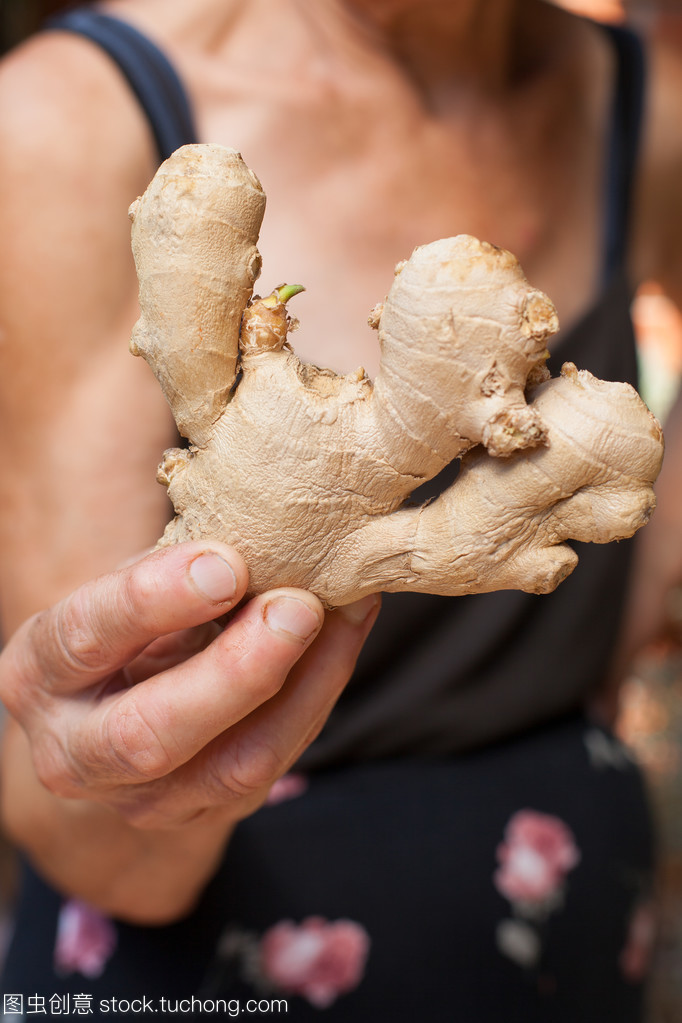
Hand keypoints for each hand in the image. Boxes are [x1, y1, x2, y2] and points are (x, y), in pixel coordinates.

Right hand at [0, 542, 379, 831]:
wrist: (114, 724)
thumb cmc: (125, 632)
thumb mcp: (122, 591)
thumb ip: (170, 571)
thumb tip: (259, 536)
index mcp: (40, 675)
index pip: (85, 639)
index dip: (154, 600)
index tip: (226, 563)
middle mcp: (76, 752)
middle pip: (150, 733)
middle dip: (235, 671)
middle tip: (298, 607)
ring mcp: (143, 799)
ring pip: (231, 765)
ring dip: (301, 686)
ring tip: (343, 614)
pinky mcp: (206, 814)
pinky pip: (273, 765)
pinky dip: (318, 696)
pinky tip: (344, 636)